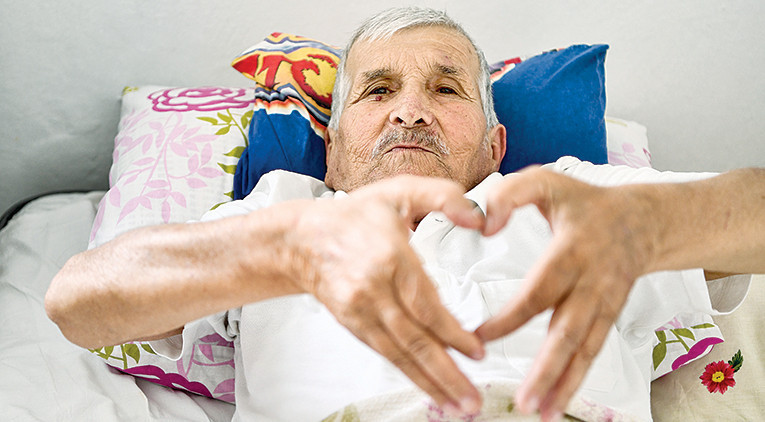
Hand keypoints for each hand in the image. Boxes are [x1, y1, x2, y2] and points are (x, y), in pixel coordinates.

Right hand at [289, 175, 486, 414]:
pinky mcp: (352, 324)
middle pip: (414, 339)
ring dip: (429, 382)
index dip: (452, 333)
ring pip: (399, 354)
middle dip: (446, 373)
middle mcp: (373, 289)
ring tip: (456, 405)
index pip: (426, 305)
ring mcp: (360, 310)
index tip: (476, 351)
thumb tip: (478, 218)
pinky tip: (429, 388)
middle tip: (471, 400)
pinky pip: (385, 353)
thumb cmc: (354, 216)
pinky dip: (409, 374)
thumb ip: (444, 197)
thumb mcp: (401, 192)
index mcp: (390, 257)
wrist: (302, 239)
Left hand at [475, 167, 656, 419]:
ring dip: (564, 383)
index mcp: (572, 250)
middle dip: (547, 368)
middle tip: (523, 400)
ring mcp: (604, 303)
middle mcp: (592, 282)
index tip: (479, 337)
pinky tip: (557, 403)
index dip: (511, 317)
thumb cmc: (584, 202)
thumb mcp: (547, 181)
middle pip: (568, 331)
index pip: (538, 290)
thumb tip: (485, 226)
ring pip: (584, 349)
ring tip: (542, 413)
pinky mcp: (609, 316)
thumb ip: (511, 194)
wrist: (641, 221)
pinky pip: (592, 351)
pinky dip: (576, 379)